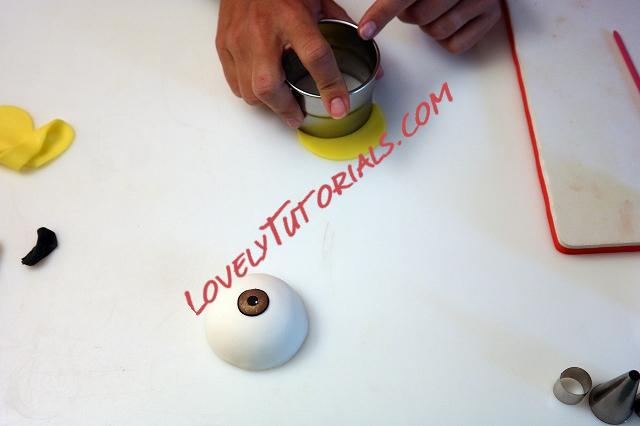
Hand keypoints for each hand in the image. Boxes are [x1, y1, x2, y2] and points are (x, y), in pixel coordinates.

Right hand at [216, 0, 353, 127]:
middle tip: (298, 116)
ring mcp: (238, 40)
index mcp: (291, 16)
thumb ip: (341, 26)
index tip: (339, 107)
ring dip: (268, 104)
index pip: (315, 57)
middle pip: (269, 86)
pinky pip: (235, 83)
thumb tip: (367, 50)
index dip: (330, 87)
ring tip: (282, 102)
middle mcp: (262, 30)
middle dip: (286, 109)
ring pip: (250, 91)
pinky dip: (250, 93)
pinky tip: (263, 89)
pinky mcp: (224, 45)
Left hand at [358, 0, 500, 53]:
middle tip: (417, 4)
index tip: (365, 31)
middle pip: (420, 17)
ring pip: (437, 32)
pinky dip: (448, 39)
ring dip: (430, 27)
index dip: (382, 13)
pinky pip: (456, 46)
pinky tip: (452, 21)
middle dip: (411, 15)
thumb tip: (368, 22)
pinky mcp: (492, 16)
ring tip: (438, 9)